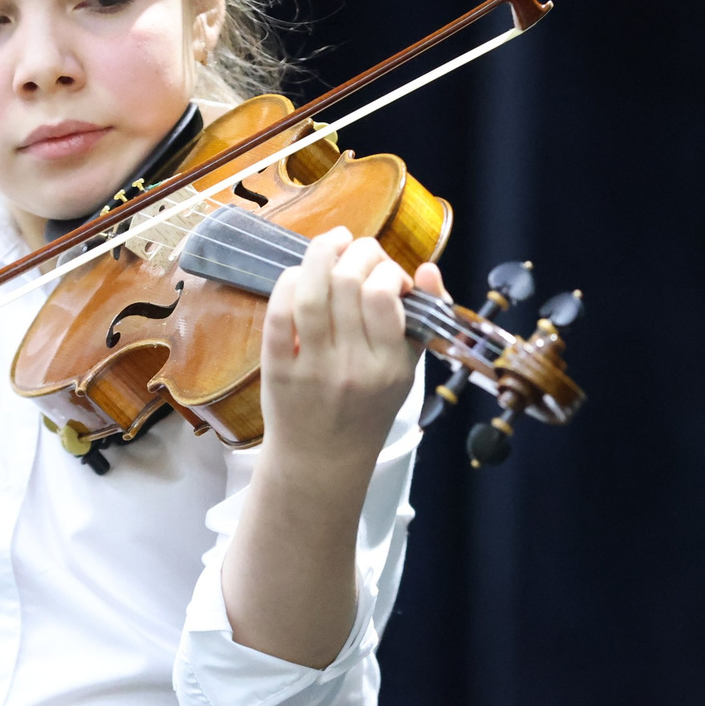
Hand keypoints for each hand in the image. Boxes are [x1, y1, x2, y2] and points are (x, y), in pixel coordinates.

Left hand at [221, 229, 445, 668]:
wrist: (322, 462)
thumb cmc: (368, 410)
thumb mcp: (406, 372)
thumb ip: (421, 320)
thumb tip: (427, 268)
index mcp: (389, 367)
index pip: (385, 295)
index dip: (386, 268)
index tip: (387, 273)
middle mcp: (351, 367)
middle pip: (348, 284)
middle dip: (356, 252)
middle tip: (358, 250)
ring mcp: (311, 369)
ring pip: (312, 292)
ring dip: (320, 254)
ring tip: (331, 242)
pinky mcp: (277, 370)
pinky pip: (278, 315)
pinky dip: (289, 284)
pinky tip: (300, 275)